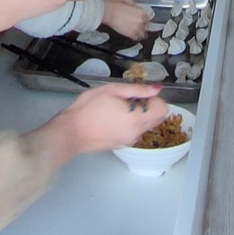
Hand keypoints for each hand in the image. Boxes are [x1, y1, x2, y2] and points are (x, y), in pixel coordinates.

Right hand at [47, 83, 167, 159]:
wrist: (71, 131)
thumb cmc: (88, 108)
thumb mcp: (112, 90)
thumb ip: (137, 90)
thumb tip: (156, 89)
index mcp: (136, 118)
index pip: (162, 109)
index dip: (154, 99)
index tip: (140, 95)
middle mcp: (136, 132)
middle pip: (157, 119)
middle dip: (150, 107)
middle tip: (131, 100)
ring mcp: (129, 141)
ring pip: (147, 126)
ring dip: (141, 116)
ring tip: (120, 108)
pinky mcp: (122, 145)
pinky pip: (135, 133)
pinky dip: (132, 124)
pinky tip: (114, 118)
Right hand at [101, 0, 150, 39]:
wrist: (108, 12)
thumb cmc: (114, 5)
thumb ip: (132, 4)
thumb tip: (134, 6)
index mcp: (141, 12)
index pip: (148, 17)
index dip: (144, 18)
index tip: (142, 18)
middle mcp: (141, 21)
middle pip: (147, 26)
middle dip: (143, 25)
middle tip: (139, 24)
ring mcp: (136, 29)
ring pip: (143, 34)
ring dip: (141, 32)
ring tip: (138, 32)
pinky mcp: (130, 34)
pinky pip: (137, 38)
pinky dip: (136, 37)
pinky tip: (134, 35)